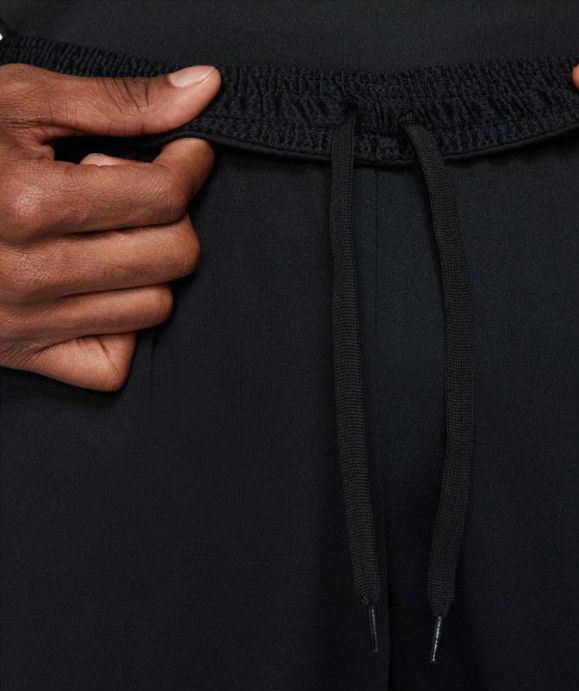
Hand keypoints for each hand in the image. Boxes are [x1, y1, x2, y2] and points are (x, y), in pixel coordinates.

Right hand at [0, 63, 219, 389]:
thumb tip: (205, 87)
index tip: (186, 155)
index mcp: (26, 202)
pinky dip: (120, 330)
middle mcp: (27, 274)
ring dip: (148, 269)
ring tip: (105, 236)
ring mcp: (25, 322)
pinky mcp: (23, 354)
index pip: (163, 198)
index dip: (189, 168)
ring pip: (154, 308)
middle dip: (171, 217)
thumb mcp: (25, 104)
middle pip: (172, 256)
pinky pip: (112, 365)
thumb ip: (120, 101)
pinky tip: (96, 289)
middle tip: (132, 194)